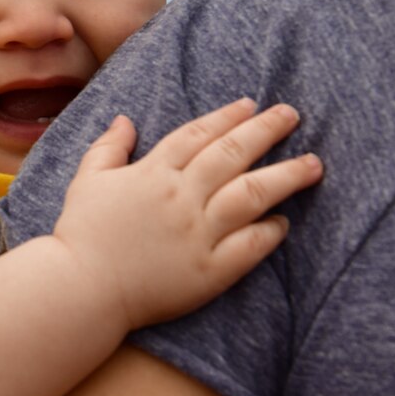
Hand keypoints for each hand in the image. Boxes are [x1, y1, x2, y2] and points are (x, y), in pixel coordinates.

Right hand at [52, 99, 320, 331]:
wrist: (82, 290)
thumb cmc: (80, 234)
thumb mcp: (87, 180)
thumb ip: (108, 147)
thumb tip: (125, 119)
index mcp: (153, 172)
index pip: (199, 134)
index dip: (227, 116)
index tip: (252, 104)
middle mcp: (181, 197)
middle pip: (232, 155)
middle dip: (266, 130)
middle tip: (292, 115)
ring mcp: (197, 234)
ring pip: (251, 195)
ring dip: (286, 176)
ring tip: (314, 164)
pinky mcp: (208, 271)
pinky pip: (249, 247)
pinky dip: (270, 232)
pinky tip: (284, 221)